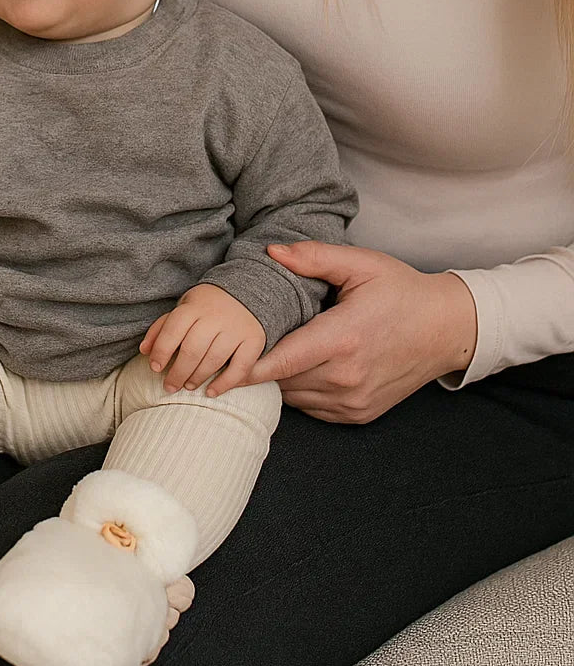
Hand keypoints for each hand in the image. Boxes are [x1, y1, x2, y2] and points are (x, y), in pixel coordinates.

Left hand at [140, 284, 265, 397]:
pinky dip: (224, 383)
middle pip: (192, 350)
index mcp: (194, 307)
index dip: (161, 351)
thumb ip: (162, 328)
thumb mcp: (183, 309)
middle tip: (169, 386)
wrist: (247, 292)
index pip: (173, 330)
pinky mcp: (254, 340)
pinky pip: (240, 367)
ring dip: (197, 378)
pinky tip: (211, 392)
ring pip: (214, 360)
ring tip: (188, 386)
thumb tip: (144, 351)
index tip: (155, 368)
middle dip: (177, 372)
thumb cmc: (206, 306)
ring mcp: (237, 328)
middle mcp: (216, 317)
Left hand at [236, 242, 476, 423]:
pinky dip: (299, 393)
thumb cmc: (401, 292)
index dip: (244, 367)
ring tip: (265, 357)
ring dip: (277, 381)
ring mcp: (353, 400)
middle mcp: (346, 376)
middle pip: (280, 381)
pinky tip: (299, 369)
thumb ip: (314, 257)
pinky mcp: (359, 414)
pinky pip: (313, 409)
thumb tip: (271, 252)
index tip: (216, 368)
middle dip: (256, 368)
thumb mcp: (361, 264)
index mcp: (343, 338)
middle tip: (235, 351)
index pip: (279, 362)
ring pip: (294, 398)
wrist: (447, 329)